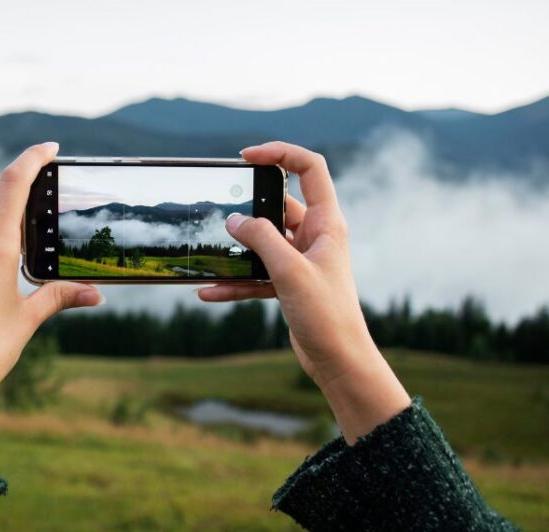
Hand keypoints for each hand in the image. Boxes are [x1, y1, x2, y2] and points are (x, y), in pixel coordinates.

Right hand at [198, 141, 409, 442]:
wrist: (339, 361)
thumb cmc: (327, 315)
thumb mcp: (290, 271)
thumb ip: (261, 240)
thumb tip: (233, 220)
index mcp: (327, 223)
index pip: (309, 169)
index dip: (280, 153)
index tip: (247, 157)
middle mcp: (315, 236)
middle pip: (278, 205)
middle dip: (248, 209)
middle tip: (220, 210)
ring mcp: (301, 260)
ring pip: (263, 242)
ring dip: (237, 250)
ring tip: (210, 254)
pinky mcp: (289, 284)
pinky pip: (256, 274)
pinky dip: (236, 281)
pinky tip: (209, 291)